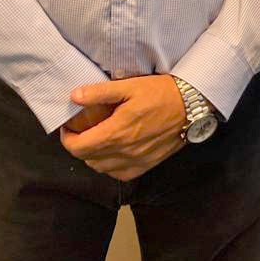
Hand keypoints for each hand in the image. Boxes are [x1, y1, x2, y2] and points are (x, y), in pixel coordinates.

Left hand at [60, 75, 186, 180]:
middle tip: (81, 131)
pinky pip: (119, 174)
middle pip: (88, 159)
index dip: (67, 139)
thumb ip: (100, 92)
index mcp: (117, 132)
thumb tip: (74, 96)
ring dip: (93, 157)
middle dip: (78, 146)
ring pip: (101, 168)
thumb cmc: (161, 92)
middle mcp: (124, 152)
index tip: (68, 128)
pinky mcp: (147, 165)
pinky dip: (110, 166)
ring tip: (96, 139)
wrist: (192, 105)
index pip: (79, 147)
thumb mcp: (130, 86)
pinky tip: (114, 151)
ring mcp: (136, 162)